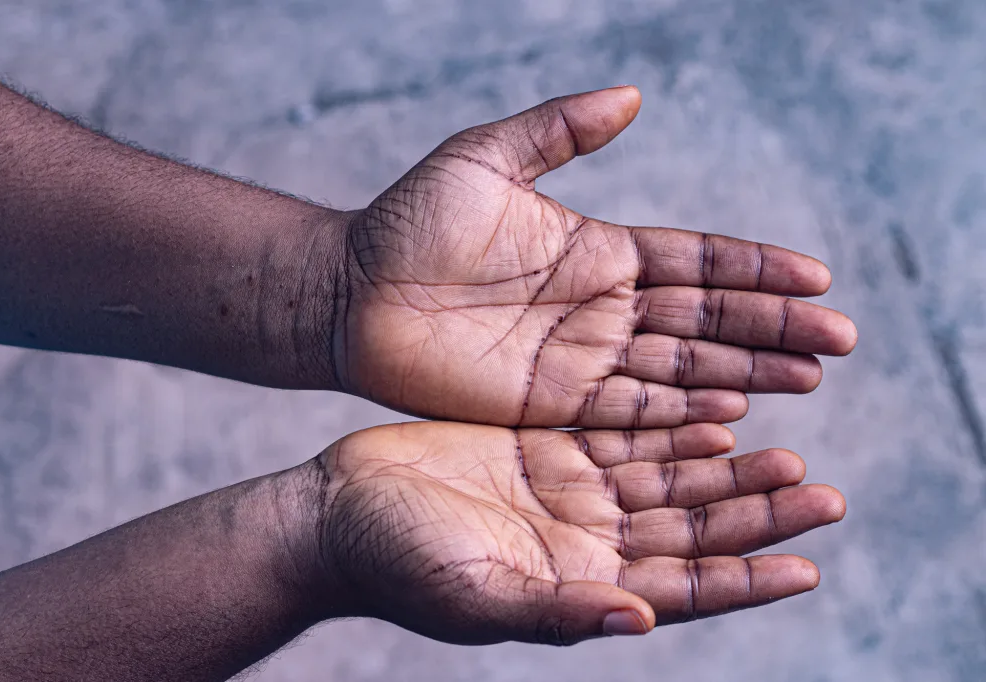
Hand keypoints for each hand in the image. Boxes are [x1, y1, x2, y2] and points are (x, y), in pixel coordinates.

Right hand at [308, 421, 844, 645]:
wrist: (339, 511)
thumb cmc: (395, 566)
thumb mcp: (474, 595)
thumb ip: (556, 610)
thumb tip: (642, 621)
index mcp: (580, 587)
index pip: (682, 590)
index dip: (745, 579)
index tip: (806, 565)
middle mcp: (587, 541)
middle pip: (690, 529)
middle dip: (754, 513)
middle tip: (819, 490)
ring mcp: (570, 491)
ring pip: (667, 479)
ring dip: (725, 469)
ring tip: (785, 450)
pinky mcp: (547, 445)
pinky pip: (625, 433)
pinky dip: (670, 427)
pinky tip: (714, 414)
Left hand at [334, 86, 856, 426]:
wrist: (350, 291)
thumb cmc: (409, 222)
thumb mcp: (486, 159)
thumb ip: (560, 132)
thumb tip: (634, 96)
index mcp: (597, 250)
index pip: (696, 260)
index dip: (756, 269)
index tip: (816, 277)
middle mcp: (601, 307)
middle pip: (705, 319)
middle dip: (771, 328)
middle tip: (839, 341)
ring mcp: (580, 358)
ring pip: (679, 368)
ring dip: (744, 374)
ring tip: (807, 377)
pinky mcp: (550, 403)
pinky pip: (628, 410)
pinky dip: (680, 414)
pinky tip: (733, 416)